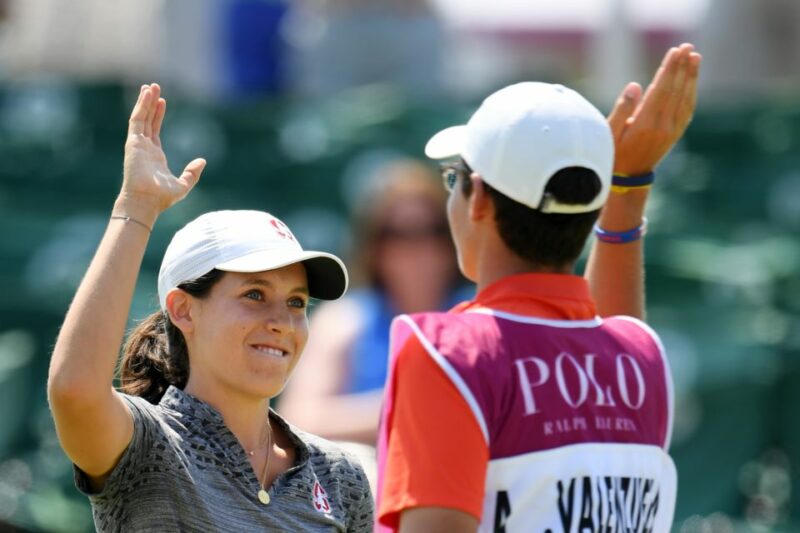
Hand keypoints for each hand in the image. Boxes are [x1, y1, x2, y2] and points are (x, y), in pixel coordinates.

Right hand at [119, 83, 205, 214]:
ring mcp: (137, 144)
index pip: (155, 130)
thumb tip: (202, 161)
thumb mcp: (184, 185)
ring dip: (145, 101)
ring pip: (141, 117)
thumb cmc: (162, 198)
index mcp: (155, 156)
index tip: (162, 102)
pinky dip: (141, 107)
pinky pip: (137, 120)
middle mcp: (144, 148)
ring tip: (150, 86)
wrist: (146, 201)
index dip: (158, 115)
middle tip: (154, 88)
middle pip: (147, 120)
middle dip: (151, 104)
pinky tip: (146, 95)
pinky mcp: (133, 142)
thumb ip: (192, 173)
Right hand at [607, 43, 701, 175]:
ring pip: (686, 98)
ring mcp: (672, 131)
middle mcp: (663, 126)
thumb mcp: (609, 132)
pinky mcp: (676, 133)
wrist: (629, 178)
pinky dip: (691, 92)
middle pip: (676, 90)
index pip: (661, 89)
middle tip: (687, 47)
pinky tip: (692, 80)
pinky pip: (688, 109)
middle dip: (682, 67)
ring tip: (695, 57)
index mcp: (645, 124)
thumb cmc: (613, 153)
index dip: (669, 69)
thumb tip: (635, 84)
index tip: (675, 51)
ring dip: (691, 77)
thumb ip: (622, 108)